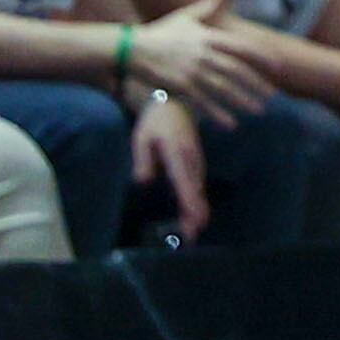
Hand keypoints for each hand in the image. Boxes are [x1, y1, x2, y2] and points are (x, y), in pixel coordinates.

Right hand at [128, 0, 278, 124]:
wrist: (131, 49)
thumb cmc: (161, 32)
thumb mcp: (185, 16)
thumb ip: (208, 5)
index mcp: (208, 37)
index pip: (243, 47)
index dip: (263, 58)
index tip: (279, 67)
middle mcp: (203, 54)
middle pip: (238, 70)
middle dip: (257, 83)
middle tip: (273, 94)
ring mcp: (192, 71)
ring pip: (224, 88)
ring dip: (243, 101)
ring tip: (259, 110)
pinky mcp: (180, 86)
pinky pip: (204, 103)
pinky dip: (218, 114)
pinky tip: (231, 124)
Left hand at [129, 99, 209, 241]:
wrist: (174, 103)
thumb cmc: (154, 121)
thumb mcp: (141, 138)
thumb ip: (143, 160)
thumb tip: (144, 182)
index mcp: (178, 153)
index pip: (185, 181)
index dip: (190, 201)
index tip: (195, 219)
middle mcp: (191, 159)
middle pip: (195, 190)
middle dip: (195, 214)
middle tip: (190, 236)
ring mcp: (196, 161)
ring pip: (198, 189)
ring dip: (196, 210)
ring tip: (192, 232)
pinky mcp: (195, 162)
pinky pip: (196, 184)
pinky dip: (195, 200)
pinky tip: (192, 213)